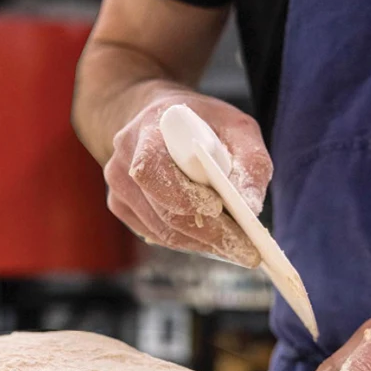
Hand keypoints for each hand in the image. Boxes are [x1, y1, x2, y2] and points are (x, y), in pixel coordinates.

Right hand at [104, 92, 271, 265]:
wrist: (160, 121)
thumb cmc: (202, 123)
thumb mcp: (236, 127)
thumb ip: (250, 162)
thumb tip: (251, 207)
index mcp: (148, 130)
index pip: (153, 170)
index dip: (184, 194)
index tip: (218, 208)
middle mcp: (124, 160)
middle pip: (163, 210)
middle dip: (208, 233)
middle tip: (245, 250)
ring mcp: (119, 187)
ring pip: (161, 230)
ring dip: (201, 243)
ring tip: (236, 249)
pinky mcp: (121, 206)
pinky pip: (156, 234)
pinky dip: (187, 241)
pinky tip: (212, 239)